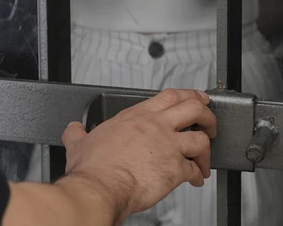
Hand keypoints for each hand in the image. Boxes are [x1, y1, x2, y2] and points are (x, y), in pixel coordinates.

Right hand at [60, 89, 216, 220]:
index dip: (188, 95)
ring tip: (205, 157)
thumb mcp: (79, 142)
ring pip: (201, 139)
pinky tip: (196, 179)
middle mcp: (156, 126)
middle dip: (207, 114)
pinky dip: (199, 175)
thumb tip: (72, 129)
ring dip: (206, 150)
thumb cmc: (94, 167)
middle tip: (209, 122)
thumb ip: (77, 133)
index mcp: (137, 116)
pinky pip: (195, 170)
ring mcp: (168, 147)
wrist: (100, 187)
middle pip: (194, 108)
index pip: (170, 95)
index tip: (195, 98)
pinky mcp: (175, 169)